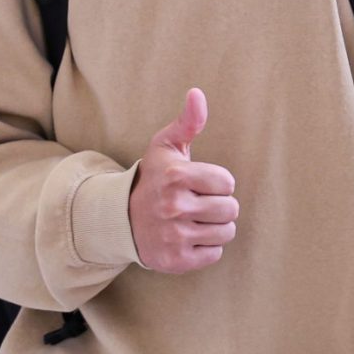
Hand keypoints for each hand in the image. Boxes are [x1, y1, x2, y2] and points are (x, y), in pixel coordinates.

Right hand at [127, 88, 236, 272]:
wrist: (122, 220)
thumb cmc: (154, 178)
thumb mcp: (166, 146)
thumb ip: (187, 121)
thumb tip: (197, 93)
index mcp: (176, 176)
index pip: (228, 183)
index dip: (218, 183)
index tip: (201, 184)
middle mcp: (175, 206)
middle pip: (230, 209)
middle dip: (220, 206)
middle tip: (200, 204)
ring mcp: (174, 235)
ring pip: (226, 232)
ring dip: (216, 227)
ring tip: (196, 220)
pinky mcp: (176, 260)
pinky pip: (215, 254)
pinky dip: (207, 248)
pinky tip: (190, 238)